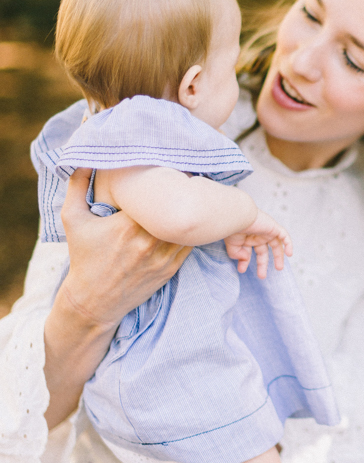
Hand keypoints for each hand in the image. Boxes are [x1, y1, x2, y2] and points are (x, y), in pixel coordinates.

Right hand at [59, 167, 191, 329]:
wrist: (94, 301)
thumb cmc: (83, 258)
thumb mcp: (73, 220)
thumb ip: (76, 187)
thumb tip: (85, 160)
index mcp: (127, 225)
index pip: (156, 195)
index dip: (166, 180)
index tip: (170, 168)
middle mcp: (148, 241)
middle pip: (176, 209)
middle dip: (182, 192)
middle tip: (187, 176)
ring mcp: (163, 256)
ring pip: (188, 227)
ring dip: (191, 212)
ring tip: (193, 195)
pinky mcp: (171, 268)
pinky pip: (190, 244)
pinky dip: (192, 231)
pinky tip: (191, 219)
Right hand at [224, 208, 292, 278]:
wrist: (239, 216)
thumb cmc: (233, 228)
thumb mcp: (232, 245)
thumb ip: (237, 254)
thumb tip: (245, 259)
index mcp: (246, 237)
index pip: (248, 251)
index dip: (244, 262)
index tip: (241, 270)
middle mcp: (256, 235)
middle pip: (262, 251)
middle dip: (262, 264)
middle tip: (261, 276)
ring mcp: (266, 231)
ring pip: (275, 245)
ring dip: (278, 257)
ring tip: (279, 269)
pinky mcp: (273, 228)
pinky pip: (284, 236)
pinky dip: (288, 244)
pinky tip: (289, 254)